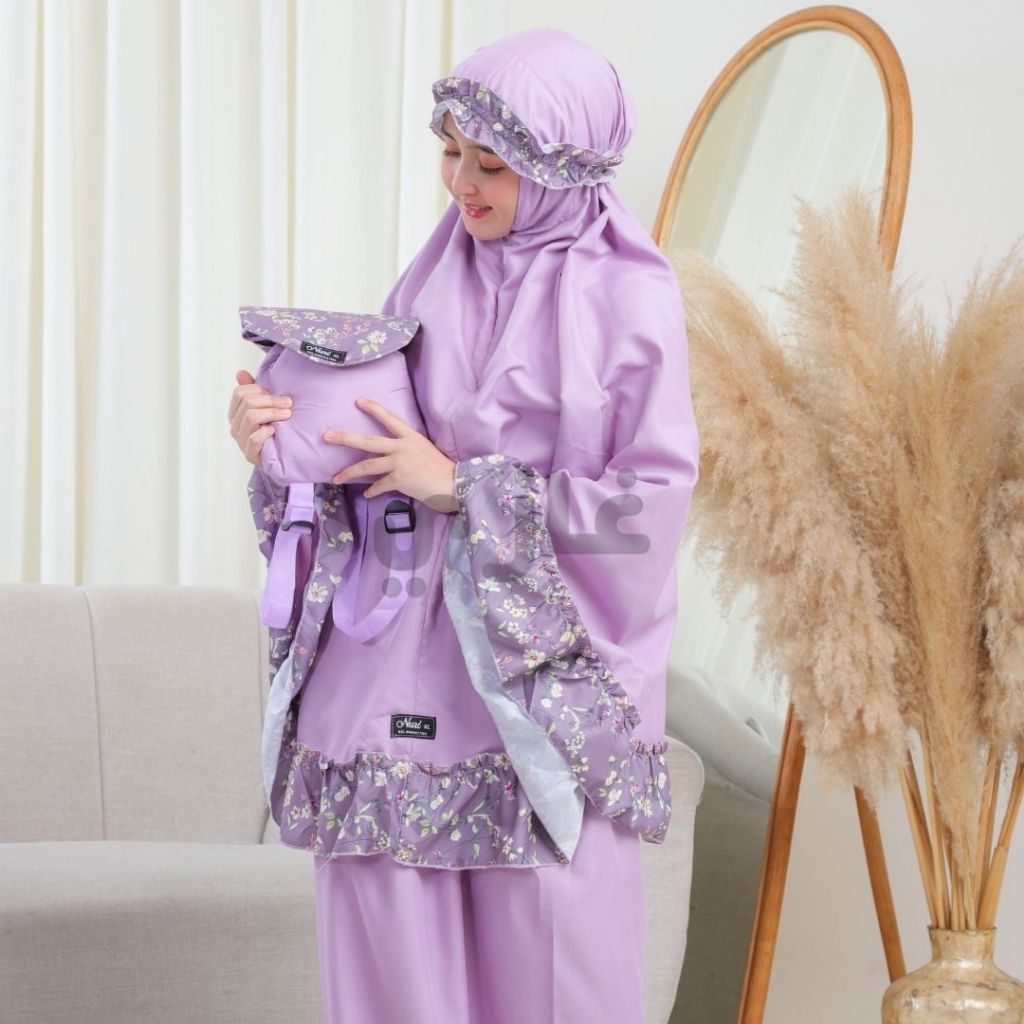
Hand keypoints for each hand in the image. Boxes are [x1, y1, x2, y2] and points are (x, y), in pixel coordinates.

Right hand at [228, 369, 292, 465]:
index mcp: (236, 412)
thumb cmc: (271, 428)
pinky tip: (276, 430)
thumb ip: (253, 390)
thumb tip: (240, 372)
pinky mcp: (250, 454)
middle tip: (288, 403)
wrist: (280, 456)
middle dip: (271, 400)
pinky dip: (266, 432)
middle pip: (247, 403)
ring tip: (287, 414)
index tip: (276, 393)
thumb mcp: (264, 407)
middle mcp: (235, 425)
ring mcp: (241, 440)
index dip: (259, 389)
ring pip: (251, 418)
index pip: (240, 393)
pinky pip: (254, 439)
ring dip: (272, 413)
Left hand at [325, 397, 457, 513]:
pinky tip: (367, 494)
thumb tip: (389, 453)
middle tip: (327, 436)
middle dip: (345, 438)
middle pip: (368, 441)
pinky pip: (379, 485)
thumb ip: (406, 447)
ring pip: (367, 466)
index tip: (358, 401)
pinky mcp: (399, 480)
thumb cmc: (440, 468)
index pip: (389, 418)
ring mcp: (400, 463)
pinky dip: (372, 490)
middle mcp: (402, 447)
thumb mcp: (424, 449)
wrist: (453, 484)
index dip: (373, 409)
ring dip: (348, 472)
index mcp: (410, 436)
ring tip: (336, 477)